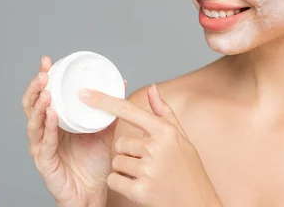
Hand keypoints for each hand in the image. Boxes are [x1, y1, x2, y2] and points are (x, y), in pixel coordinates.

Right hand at [21, 56, 127, 206]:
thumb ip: (110, 109)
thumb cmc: (94, 164)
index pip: (44, 95)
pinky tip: (52, 114)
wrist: (95, 193)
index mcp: (55, 123)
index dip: (43, 78)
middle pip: (32, 106)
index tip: (47, 61)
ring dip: (39, 105)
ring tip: (46, 91)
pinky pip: (44, 143)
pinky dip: (47, 127)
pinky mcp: (45, 163)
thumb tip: (121, 83)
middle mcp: (44, 133)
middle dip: (36, 87)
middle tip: (45, 74)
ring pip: (34, 123)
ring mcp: (41, 148)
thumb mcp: (104, 130)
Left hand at [78, 83, 221, 206]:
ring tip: (148, 175)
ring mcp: (148, 170)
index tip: (85, 93)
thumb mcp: (181, 138)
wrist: (198, 203)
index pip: (128, 111)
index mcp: (165, 131)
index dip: (104, 101)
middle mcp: (156, 148)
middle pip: (120, 143)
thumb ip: (163, 112)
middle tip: (149, 163)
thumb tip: (152, 88)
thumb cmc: (189, 169)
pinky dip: (122, 184)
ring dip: (126, 170)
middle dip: (129, 153)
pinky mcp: (141, 191)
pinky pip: (114, 180)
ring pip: (117, 162)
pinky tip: (140, 186)